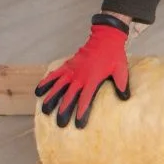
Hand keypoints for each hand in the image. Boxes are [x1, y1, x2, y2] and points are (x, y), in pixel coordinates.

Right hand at [35, 13, 130, 128]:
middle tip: (60, 124)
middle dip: (65, 111)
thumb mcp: (121, 71)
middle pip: (70, 96)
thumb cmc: (114, 56)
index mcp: (93, 80)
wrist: (105, 39)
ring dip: (52, 99)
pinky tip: (39, 91)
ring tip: (45, 111)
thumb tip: (125, 99)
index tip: (78, 124)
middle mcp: (80, 76)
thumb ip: (122, 85)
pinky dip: (46, 83)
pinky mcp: (68, 65)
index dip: (81, 112)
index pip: (85, 99)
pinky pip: (54, 75)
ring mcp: (72, 70)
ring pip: (59, 87)